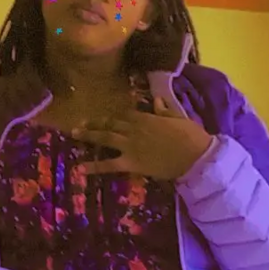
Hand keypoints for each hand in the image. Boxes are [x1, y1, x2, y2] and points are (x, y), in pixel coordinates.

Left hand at [72, 96, 213, 180]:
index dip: (112, 115)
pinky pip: (109, 164)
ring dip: (88, 135)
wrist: (195, 156)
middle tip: (80, 122)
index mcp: (145, 118)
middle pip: (110, 123)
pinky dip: (94, 166)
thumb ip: (165, 110)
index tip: (102, 115)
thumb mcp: (179, 118)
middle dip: (94, 123)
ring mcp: (130, 146)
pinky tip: (80, 168)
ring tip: (73, 134)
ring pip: (105, 138)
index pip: (124, 114)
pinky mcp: (131, 163)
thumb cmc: (191, 137)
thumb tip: (156, 100)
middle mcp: (133, 129)